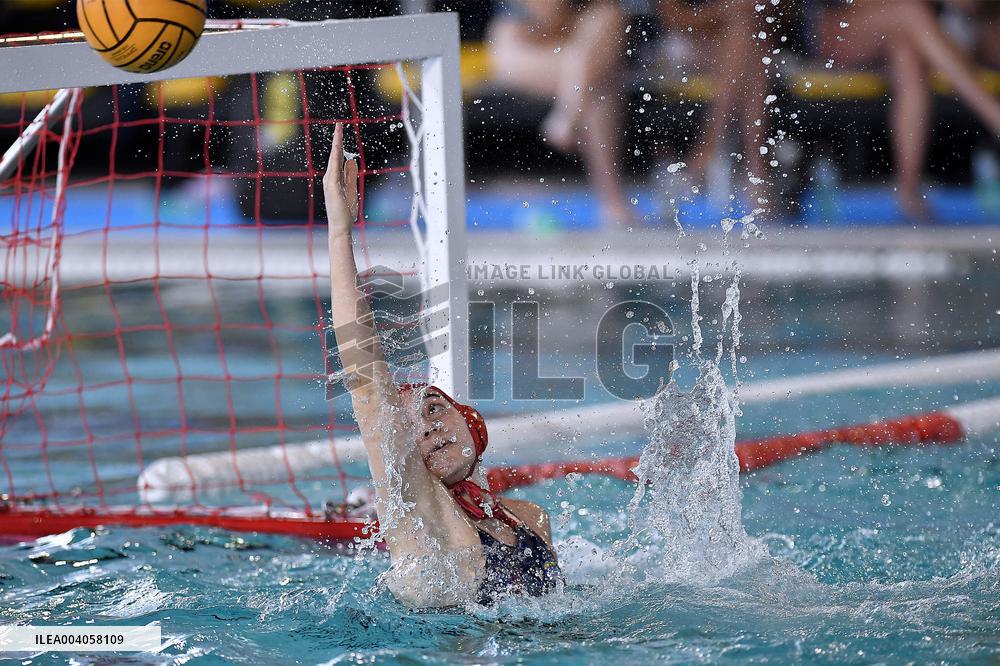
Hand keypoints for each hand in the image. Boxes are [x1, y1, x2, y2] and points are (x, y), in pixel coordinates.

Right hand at [323, 122, 358, 236]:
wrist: (340, 226)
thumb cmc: (345, 210)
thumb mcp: (351, 189)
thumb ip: (350, 175)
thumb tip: (351, 161)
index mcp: (334, 178)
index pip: (338, 157)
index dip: (339, 144)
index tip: (341, 131)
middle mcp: (330, 177)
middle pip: (334, 154)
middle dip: (337, 139)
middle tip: (339, 124)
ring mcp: (330, 181)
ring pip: (334, 159)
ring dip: (336, 144)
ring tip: (339, 130)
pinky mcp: (333, 187)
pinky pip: (334, 169)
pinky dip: (336, 158)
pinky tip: (338, 149)